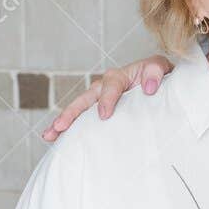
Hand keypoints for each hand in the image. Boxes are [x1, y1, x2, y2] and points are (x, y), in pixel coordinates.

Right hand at [41, 55, 173, 140]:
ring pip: (79, 111)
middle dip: (71, 113)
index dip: (106, 100)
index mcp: (118, 77)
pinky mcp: (100, 114)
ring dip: (63, 122)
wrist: (159, 86)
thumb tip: (148, 88)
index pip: (110, 86)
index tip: (104, 115)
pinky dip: (70, 130)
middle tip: (60, 126)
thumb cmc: (158, 76)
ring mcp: (99, 102)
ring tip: (49, 135)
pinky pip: (83, 121)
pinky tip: (58, 141)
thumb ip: (155, 72)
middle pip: (84, 99)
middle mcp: (104, 89)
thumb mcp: (159, 67)